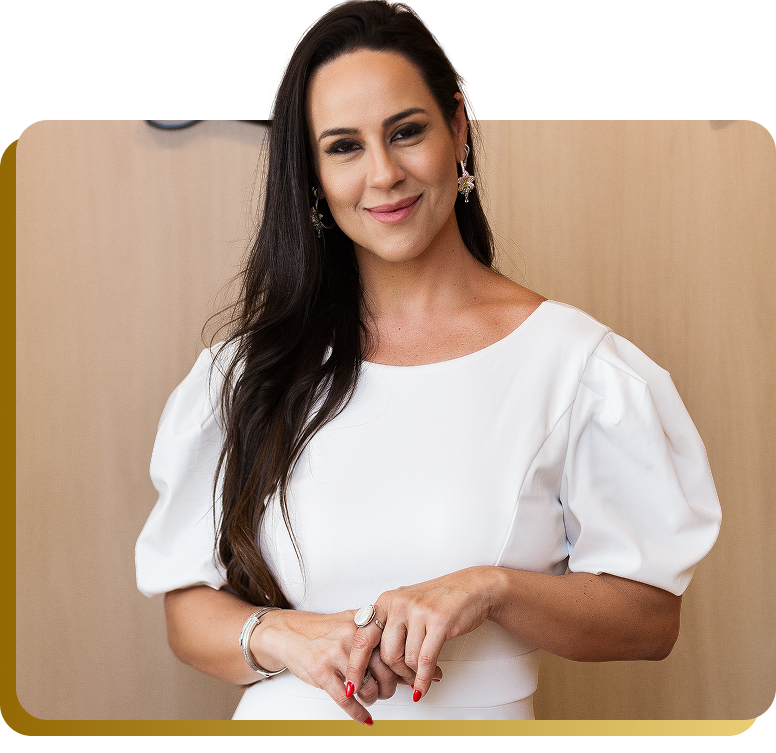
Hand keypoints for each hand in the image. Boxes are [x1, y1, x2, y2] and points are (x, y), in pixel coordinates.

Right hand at [257, 608, 402, 723]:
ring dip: (373, 699)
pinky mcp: (322, 672)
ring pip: (368, 688)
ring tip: (370, 698)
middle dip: (389, 687)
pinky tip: (364, 717)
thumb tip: (403, 654)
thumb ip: (374, 633)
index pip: (393, 648)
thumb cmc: (321, 630)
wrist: (289, 632)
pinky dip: (358, 713)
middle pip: (385, 671)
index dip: (403, 667)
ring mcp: (336, 655)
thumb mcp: (350, 622)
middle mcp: (351, 638)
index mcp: (362, 624)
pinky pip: (346, 700)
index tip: (411, 676)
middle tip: (387, 690)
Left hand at [345, 567, 495, 706]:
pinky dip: (424, 679)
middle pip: (385, 654)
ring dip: (414, 674)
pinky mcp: (438, 622)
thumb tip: (373, 663)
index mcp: (386, 601)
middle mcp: (398, 603)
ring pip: (407, 660)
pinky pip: (426, 661)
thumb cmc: (439, 600)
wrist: (471, 588)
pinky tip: (424, 686)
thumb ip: (389, 628)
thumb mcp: (406, 606)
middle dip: (395, 674)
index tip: (351, 686)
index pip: (362, 637)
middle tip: (403, 682)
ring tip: (421, 675)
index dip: (355, 665)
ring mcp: (418, 612)